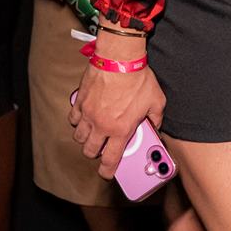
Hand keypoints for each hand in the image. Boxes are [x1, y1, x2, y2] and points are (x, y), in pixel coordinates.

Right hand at [69, 62, 165, 180]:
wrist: (120, 58)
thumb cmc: (139, 79)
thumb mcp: (156, 101)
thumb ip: (156, 118)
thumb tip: (155, 126)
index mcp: (121, 130)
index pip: (109, 160)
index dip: (107, 171)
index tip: (108, 173)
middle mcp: (102, 125)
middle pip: (89, 151)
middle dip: (95, 154)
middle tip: (102, 148)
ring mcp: (88, 114)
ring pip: (79, 137)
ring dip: (86, 139)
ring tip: (94, 134)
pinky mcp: (80, 101)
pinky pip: (73, 119)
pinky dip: (78, 122)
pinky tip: (86, 117)